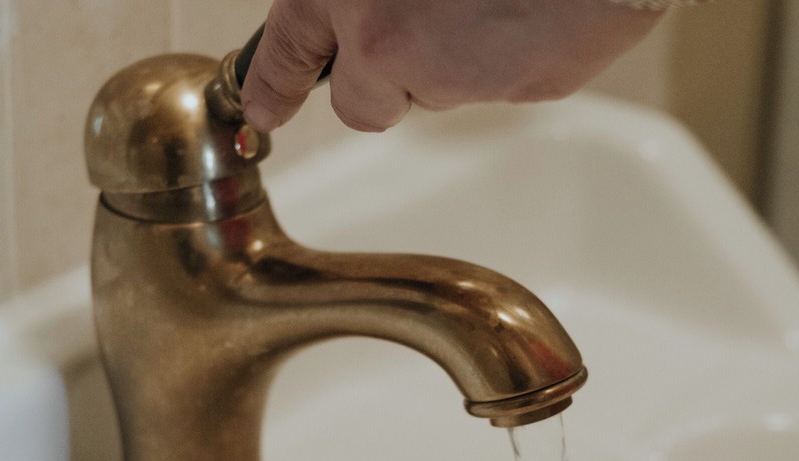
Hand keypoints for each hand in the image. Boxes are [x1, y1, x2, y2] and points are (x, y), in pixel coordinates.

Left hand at [239, 0, 664, 132]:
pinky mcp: (525, 89)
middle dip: (385, 81)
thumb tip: (360, 3)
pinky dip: (514, 51)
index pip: (286, 54)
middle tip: (422, 27)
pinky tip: (537, 1)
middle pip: (365, 105)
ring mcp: (461, 73)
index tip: (262, 111)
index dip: (269, 87)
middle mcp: (390, 40)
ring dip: (458, 53)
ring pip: (443, 86)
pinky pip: (506, 80)